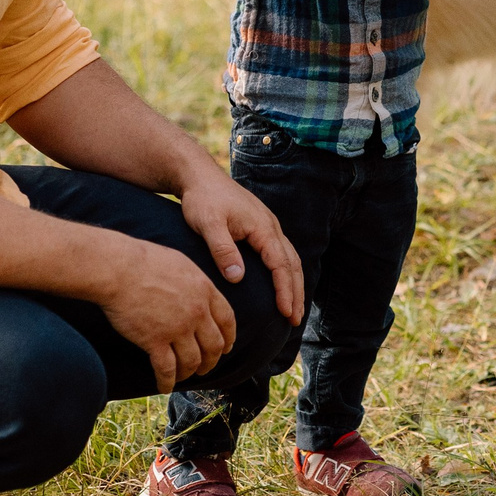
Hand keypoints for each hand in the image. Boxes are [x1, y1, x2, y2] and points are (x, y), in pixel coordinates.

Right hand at [96, 237, 240, 392]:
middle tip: (205, 367)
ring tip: (184, 377)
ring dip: (190, 372)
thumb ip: (195, 281)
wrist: (118, 268)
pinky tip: (164, 386)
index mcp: (205, 290)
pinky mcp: (155, 341)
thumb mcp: (181, 263)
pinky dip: (167, 382)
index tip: (226, 347)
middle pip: (213, 346)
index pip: (227, 320)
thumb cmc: (143, 260)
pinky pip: (167, 369)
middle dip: (211, 361)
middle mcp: (196, 312)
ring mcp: (177, 328)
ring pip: (192, 361)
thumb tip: (199, 290)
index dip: (229, 338)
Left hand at [178, 167, 305, 322]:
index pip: (281, 264)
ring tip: (293, 309)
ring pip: (289, 258)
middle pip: (292, 264)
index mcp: (262, 227)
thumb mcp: (208, 224)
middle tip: (296, 320)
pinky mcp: (260, 227)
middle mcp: (270, 227)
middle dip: (296, 293)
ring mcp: (267, 226)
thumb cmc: (202, 199)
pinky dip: (286, 272)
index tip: (286, 313)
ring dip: (293, 284)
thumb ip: (223, 249)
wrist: (198, 176)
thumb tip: (237, 277)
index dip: (285, 290)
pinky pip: (280, 253)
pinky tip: (281, 284)